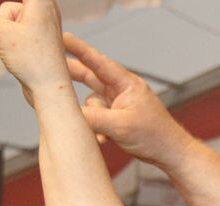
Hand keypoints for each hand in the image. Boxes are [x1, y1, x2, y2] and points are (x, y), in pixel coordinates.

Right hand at [0, 0, 69, 102]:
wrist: (50, 92)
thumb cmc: (34, 62)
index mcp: (41, 2)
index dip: (11, 11)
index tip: (17, 21)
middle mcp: (44, 11)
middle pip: (9, 6)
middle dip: (4, 20)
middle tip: (20, 41)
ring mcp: (40, 26)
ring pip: (7, 19)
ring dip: (4, 34)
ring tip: (19, 50)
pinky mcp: (36, 41)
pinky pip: (10, 33)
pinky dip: (8, 42)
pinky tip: (18, 57)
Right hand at [63, 33, 192, 164]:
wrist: (170, 153)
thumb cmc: (154, 136)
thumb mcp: (121, 126)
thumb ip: (94, 118)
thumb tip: (69, 113)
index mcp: (126, 84)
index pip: (98, 62)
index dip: (79, 49)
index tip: (61, 37)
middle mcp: (121, 90)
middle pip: (89, 76)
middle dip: (71, 75)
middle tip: (49, 68)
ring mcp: (118, 103)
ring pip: (91, 102)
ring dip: (90, 117)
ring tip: (100, 132)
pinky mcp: (116, 117)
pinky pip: (97, 117)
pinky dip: (96, 128)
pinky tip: (103, 140)